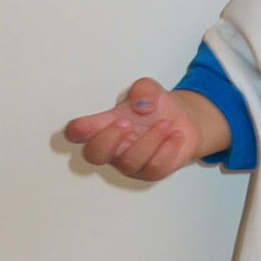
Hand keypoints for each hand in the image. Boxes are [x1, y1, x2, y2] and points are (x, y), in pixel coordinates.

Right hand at [64, 78, 204, 181]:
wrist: (184, 122)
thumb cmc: (156, 108)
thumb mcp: (150, 89)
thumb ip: (143, 90)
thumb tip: (142, 104)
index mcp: (104, 125)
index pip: (78, 132)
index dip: (77, 131)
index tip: (81, 126)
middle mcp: (113, 147)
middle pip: (94, 155)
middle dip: (107, 140)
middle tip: (126, 123)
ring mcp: (131, 162)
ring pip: (129, 162)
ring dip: (149, 140)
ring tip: (164, 123)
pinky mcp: (152, 172)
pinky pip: (155, 167)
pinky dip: (167, 149)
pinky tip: (176, 135)